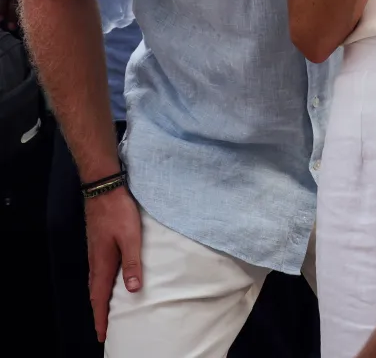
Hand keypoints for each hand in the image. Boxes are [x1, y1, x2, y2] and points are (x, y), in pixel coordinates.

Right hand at [86, 186, 142, 341]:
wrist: (103, 188)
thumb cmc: (118, 212)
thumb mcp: (131, 237)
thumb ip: (132, 263)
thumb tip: (132, 290)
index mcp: (102, 263)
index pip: (99, 297)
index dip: (100, 317)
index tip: (102, 335)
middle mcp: (95, 260)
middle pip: (95, 292)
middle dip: (99, 311)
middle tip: (103, 328)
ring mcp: (95, 250)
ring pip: (95, 281)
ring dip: (99, 297)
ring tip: (105, 309)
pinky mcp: (98, 242)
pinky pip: (98, 270)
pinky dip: (100, 282)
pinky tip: (108, 279)